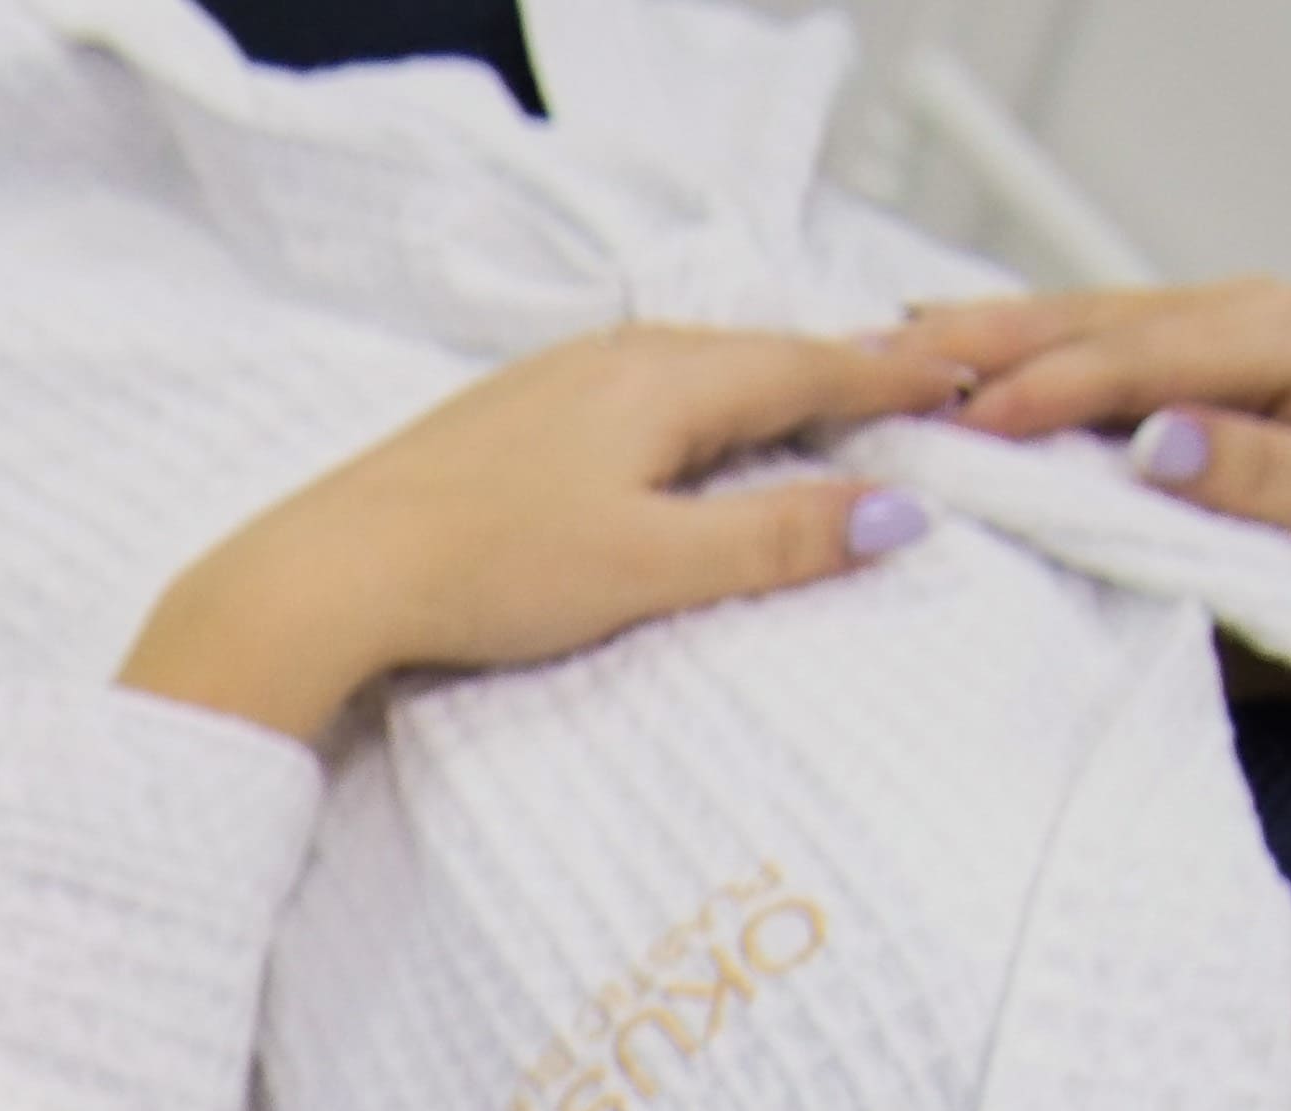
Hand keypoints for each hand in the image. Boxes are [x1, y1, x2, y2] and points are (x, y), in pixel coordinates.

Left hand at [120, 328, 958, 747]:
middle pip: (754, 357)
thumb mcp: (651, 565)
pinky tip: (687, 435)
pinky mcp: (508, 419)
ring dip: (762, 386)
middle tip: (916, 383)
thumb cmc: (485, 570)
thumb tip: (897, 514)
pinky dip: (693, 408)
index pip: (808, 364)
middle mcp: (612, 358)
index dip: (891, 376)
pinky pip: (635, 394)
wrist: (328, 573)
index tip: (962, 378)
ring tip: (822, 404)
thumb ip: (776, 539)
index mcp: (664, 380)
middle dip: (836, 371)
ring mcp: (552, 382)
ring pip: (692, 371)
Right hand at [890, 281, 1290, 616]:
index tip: (942, 429)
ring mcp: (1212, 347)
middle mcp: (1241, 322)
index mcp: (1279, 337)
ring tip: (871, 364)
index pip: (1126, 355)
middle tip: (862, 370)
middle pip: (1080, 320)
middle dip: (971, 344)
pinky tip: (945, 378)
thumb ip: (1255, 473)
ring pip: (1072, 331)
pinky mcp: (1190, 387)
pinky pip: (1086, 366)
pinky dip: (1009, 371)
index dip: (1028, 388)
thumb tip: (1153, 440)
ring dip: (974, 348)